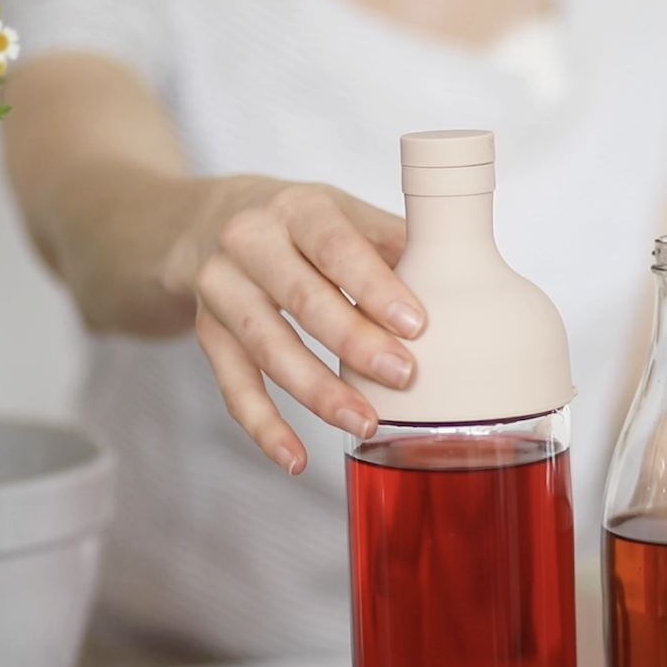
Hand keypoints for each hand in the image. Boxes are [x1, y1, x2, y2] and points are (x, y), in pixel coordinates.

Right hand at [170, 178, 425, 473]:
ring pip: (269, 347)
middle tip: (403, 377)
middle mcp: (249, 242)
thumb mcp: (344, 215)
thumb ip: (394, 244)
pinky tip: (296, 459)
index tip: (415, 324)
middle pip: (302, 299)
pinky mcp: (206, 333)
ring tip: (366, 423)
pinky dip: (264, 427)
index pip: (336, 246)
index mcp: (297, 208)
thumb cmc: (303, 226)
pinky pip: (234, 386)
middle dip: (355, 343)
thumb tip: (459, 281)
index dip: (375, 286)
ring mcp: (221, 289)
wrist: (208, 223)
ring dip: (319, 392)